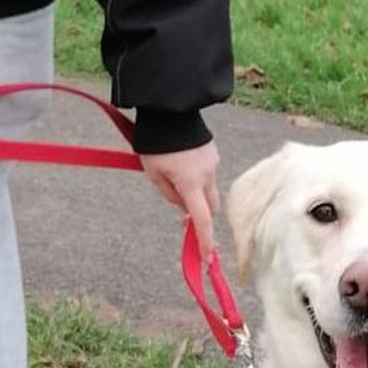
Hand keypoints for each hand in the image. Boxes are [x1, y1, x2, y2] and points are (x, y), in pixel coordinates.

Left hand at [140, 141, 220, 260]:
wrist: (169, 108)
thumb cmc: (156, 142)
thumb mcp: (154, 174)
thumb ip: (169, 195)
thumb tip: (182, 206)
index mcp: (191, 183)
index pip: (201, 220)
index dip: (204, 241)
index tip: (206, 258)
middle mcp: (207, 175)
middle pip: (210, 208)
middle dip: (201, 215)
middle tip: (183, 214)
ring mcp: (212, 163)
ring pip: (208, 190)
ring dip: (196, 194)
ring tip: (173, 175)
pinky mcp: (213, 153)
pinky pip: (207, 174)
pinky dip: (197, 177)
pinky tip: (181, 163)